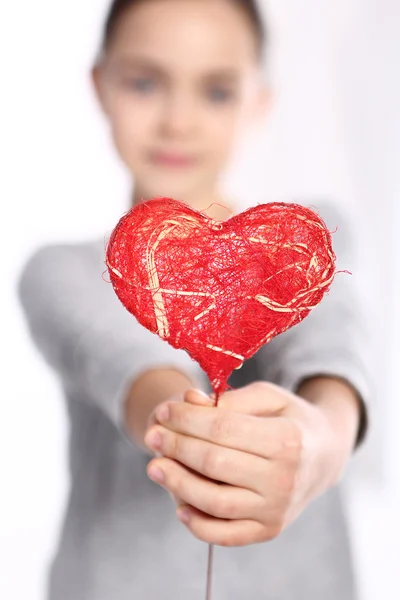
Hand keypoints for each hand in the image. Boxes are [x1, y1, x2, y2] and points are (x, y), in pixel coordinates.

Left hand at [143, 380, 358, 546]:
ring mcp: (277, 509)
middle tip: (152, 435)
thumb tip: (188, 402)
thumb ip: (230, 400)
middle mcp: (284, 478)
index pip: (222, 429)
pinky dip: (198, 525)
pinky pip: (226, 535)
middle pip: (214, 463)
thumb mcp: (268, 397)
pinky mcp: (270, 530)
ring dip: (177, 484)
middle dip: (176, 447)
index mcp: (286, 439)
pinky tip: (179, 505)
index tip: (164, 410)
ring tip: (154, 466)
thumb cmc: (290, 420)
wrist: (324, 456)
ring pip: (215, 502)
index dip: (186, 419)